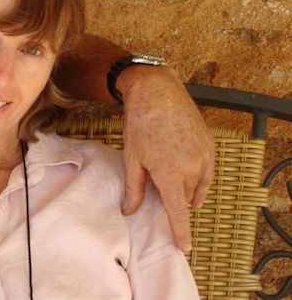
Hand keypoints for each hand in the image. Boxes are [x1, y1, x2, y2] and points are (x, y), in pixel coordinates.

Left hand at [117, 64, 214, 251]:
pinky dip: (197, 178)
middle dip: (171, 197)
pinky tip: (187, 176)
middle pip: (183, 197)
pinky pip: (206, 173)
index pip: (178, 211)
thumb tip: (130, 211)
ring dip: (183, 185)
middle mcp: (191, 168)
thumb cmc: (140, 124)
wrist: (157, 93)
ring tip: (166, 168)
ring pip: (194, 185)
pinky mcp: (210, 147)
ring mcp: (203, 157)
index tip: (184, 246)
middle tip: (155, 184)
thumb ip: (134, 188)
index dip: (181, 231)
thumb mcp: (132, 158)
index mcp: (169, 173)